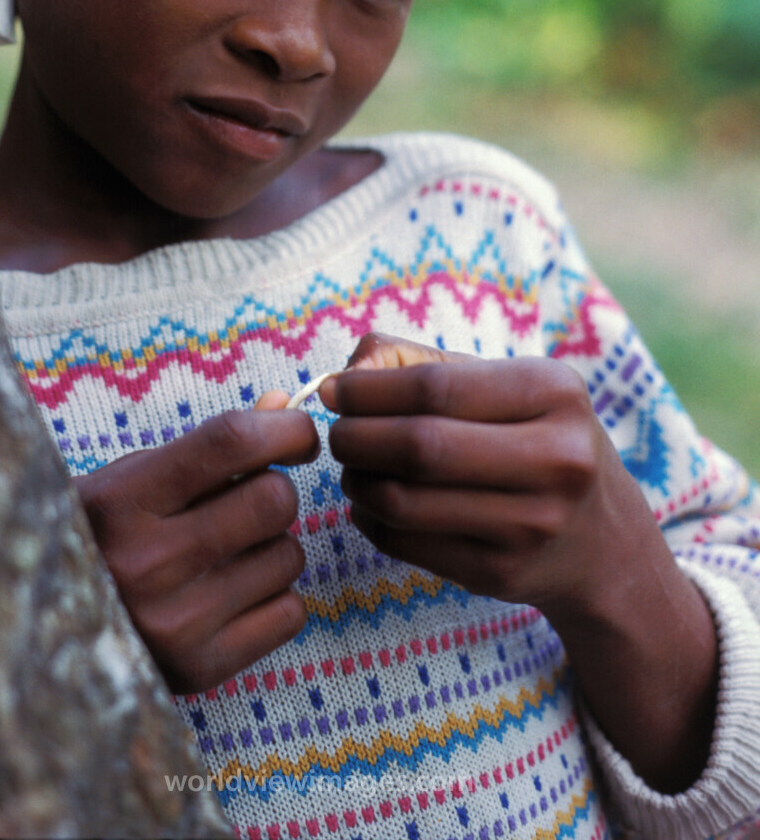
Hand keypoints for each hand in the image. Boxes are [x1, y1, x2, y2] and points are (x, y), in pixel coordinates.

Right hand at [77, 408, 318, 693]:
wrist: (44, 630)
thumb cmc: (99, 535)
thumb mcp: (132, 477)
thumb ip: (208, 445)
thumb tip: (283, 405)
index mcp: (120, 501)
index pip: (229, 442)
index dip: (283, 428)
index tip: (298, 433)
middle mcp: (145, 563)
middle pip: (272, 501)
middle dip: (274, 490)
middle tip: (251, 498)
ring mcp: (173, 623)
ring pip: (287, 557)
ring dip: (272, 546)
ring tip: (228, 552)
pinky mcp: (197, 668)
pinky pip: (289, 614)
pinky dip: (274, 597)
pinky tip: (233, 593)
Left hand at [323, 333, 717, 792]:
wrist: (605, 545)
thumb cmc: (538, 442)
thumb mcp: (510, 388)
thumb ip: (425, 364)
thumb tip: (347, 372)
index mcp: (555, 393)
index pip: (435, 387)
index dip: (369, 390)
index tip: (333, 390)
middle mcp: (556, 459)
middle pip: (419, 445)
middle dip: (357, 437)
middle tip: (336, 433)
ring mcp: (533, 525)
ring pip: (406, 501)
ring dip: (359, 482)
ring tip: (354, 468)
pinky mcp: (504, 574)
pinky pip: (409, 546)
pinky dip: (372, 522)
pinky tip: (372, 506)